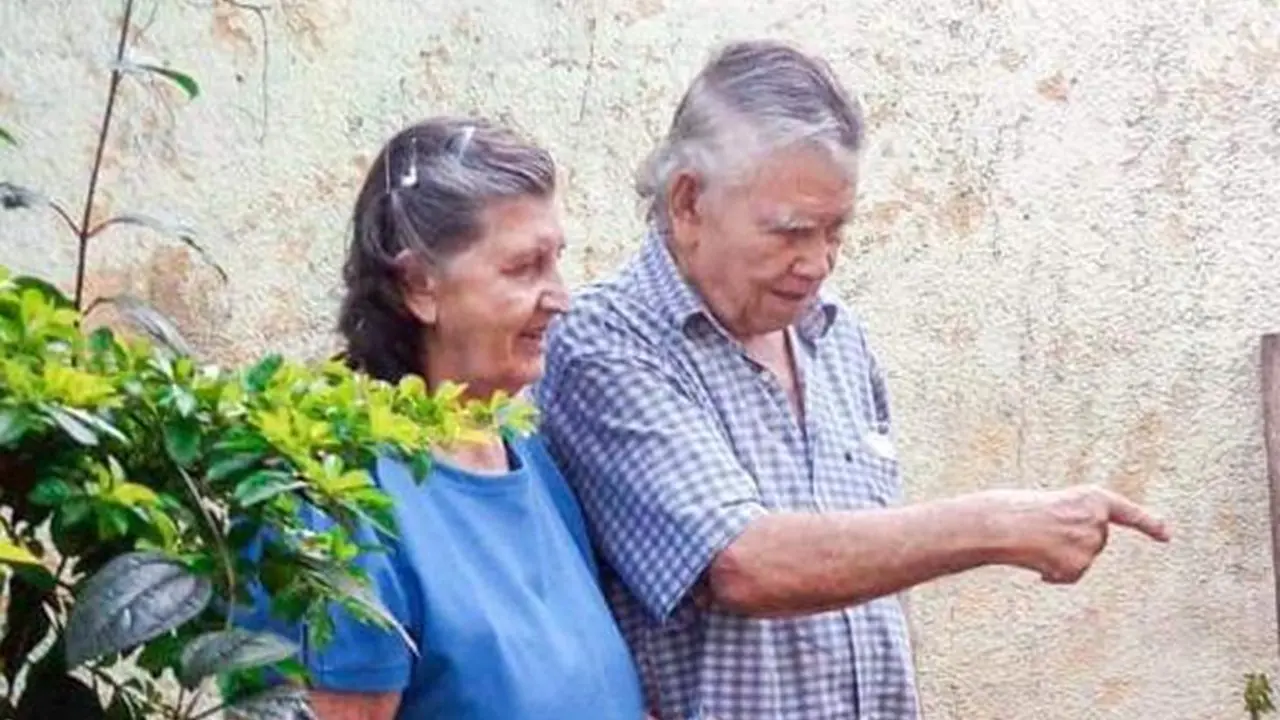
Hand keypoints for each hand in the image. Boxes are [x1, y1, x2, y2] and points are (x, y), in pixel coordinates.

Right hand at [984, 485, 1169, 583]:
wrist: (997, 525)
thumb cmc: (1015, 510)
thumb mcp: (1053, 504)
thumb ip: (1075, 519)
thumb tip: (1079, 552)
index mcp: (1092, 497)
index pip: (1127, 513)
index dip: (1149, 524)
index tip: (1167, 535)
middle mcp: (1097, 520)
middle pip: (1096, 541)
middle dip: (1074, 542)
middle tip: (1043, 532)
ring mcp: (1090, 545)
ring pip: (1083, 560)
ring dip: (1061, 558)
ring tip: (1034, 544)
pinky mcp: (1078, 566)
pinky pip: (1070, 576)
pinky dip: (1054, 573)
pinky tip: (1035, 562)